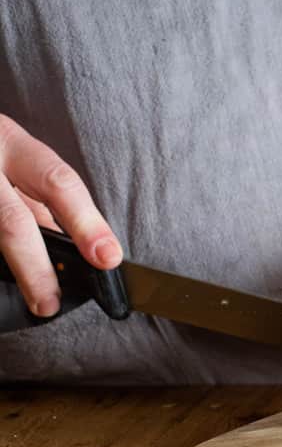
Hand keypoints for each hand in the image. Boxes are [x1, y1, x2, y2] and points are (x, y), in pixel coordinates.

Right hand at [0, 115, 122, 316]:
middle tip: (50, 302)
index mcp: (12, 144)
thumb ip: (41, 202)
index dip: (86, 223)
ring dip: (11, 270)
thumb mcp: (17, 161)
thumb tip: (79, 249)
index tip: (107, 257)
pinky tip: (3, 280)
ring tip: (31, 299)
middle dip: (35, 268)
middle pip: (12, 221)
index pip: (59, 184)